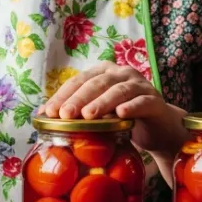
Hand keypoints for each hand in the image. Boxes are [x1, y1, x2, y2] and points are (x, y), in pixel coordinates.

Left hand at [40, 63, 186, 155]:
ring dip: (102, 103)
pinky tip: (121, 115)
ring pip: (119, 90)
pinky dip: (131, 107)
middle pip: (97, 83)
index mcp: (104, 72)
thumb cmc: (123, 119)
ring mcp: (140, 85)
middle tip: (64, 115)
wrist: (158, 128)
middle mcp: (122, 74)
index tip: (49, 112)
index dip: (63, 95)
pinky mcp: (155, 101)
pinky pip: (142, 102)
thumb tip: (42, 114)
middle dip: (79, 98)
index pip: (79, 80)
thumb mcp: (98, 114)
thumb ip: (77, 110)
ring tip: (88, 116)